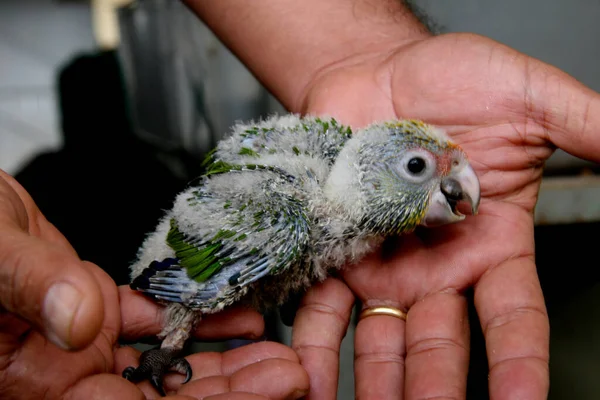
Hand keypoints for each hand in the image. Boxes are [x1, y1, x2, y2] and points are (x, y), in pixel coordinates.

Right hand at [0, 170, 308, 398]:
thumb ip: (30, 286)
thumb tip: (81, 321)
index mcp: (31, 379)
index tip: (263, 394)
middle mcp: (61, 372)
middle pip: (161, 399)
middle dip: (230, 391)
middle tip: (290, 372)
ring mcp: (78, 343)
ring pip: (163, 364)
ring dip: (223, 360)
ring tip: (276, 348)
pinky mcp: (89, 306)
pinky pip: (150, 321)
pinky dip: (194, 318)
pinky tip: (236, 313)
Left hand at [292, 32, 599, 398]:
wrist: (374, 70)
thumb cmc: (449, 79)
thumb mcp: (527, 97)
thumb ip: (582, 125)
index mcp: (493, 243)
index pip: (514, 316)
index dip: (519, 363)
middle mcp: (439, 266)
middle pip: (442, 343)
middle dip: (436, 386)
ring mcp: (384, 265)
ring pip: (383, 339)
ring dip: (379, 381)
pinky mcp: (336, 251)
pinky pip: (323, 307)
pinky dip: (314, 343)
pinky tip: (309, 376)